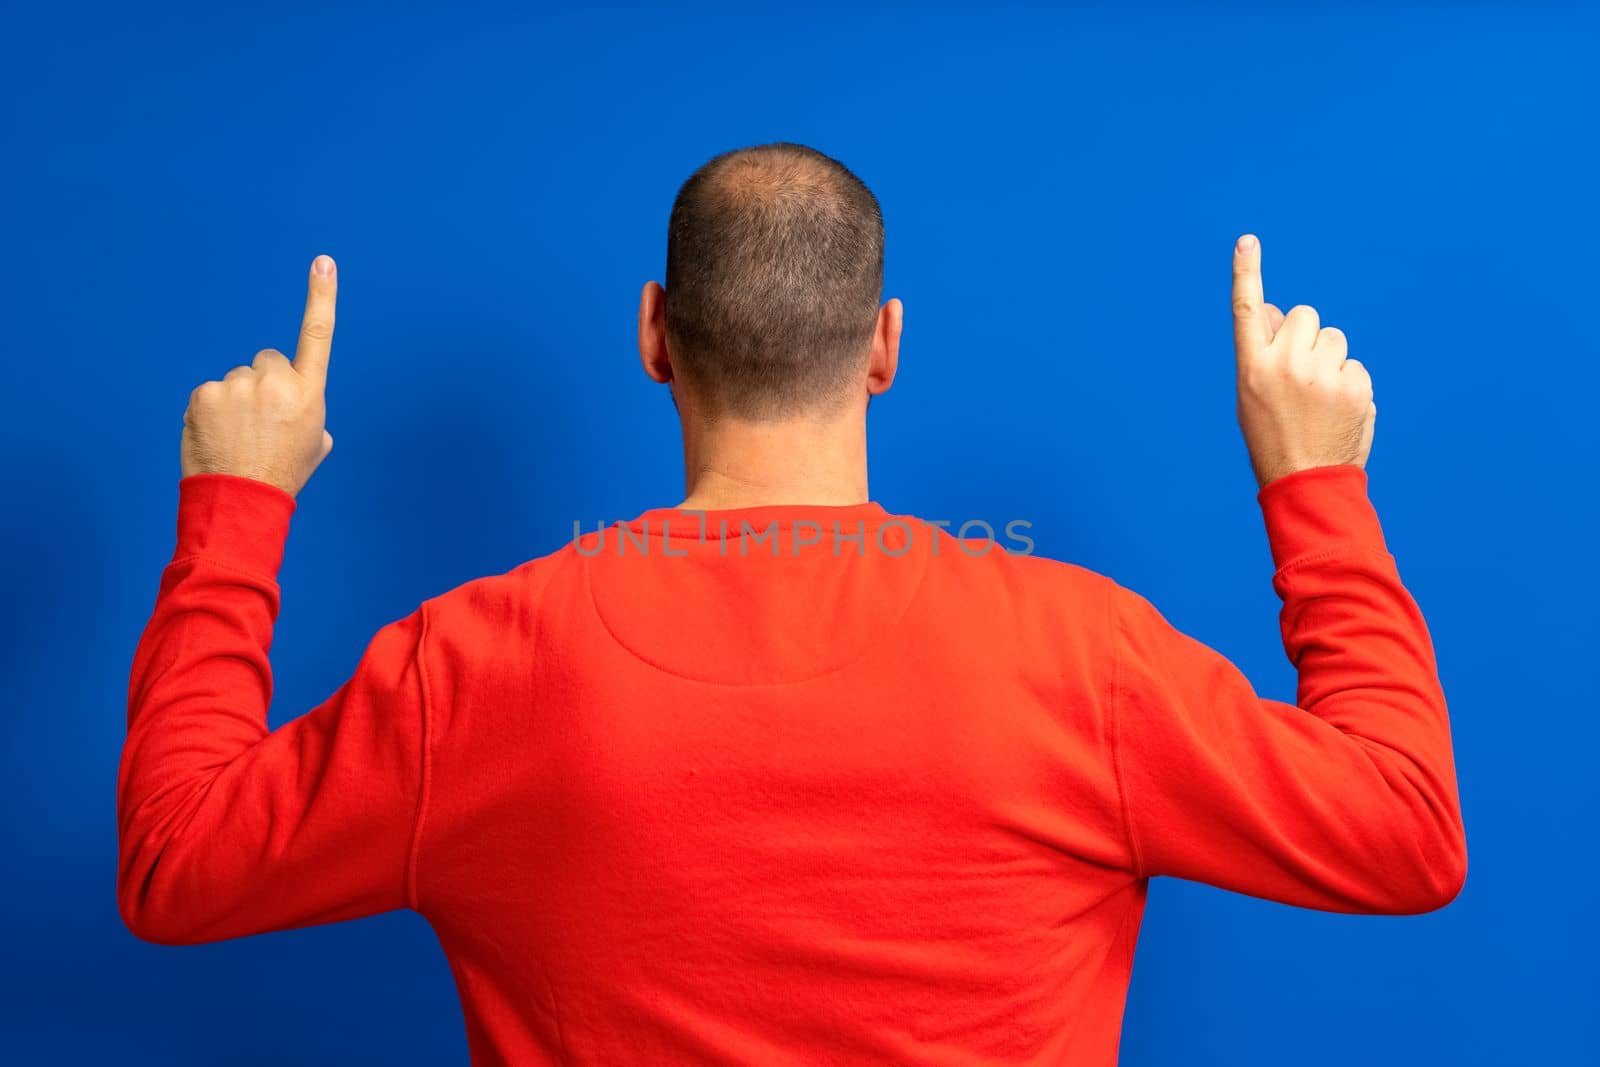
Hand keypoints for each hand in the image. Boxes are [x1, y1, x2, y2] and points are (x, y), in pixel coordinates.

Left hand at [181, 256, 337, 497]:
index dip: (322, 296)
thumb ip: (310, 414)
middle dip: (262, 383)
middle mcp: (276, 382)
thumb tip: (299, 410)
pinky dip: (210, 411)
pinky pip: (209, 393)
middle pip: (266, 361)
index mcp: (309, 393)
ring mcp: (238, 386)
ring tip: (237, 437)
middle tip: (260, 422)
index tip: (323, 263)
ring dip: (234, 401)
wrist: (242, 501)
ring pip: (236, 380)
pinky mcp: (205, 394)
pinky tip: (217, 436)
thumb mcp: (315, 444)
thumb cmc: (283, 475)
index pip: (318, 335)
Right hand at [1231, 235, 1375, 487]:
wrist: (1306, 482)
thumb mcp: (1253, 394)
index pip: (1246, 311)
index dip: (1247, 273)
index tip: (1247, 241)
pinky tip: (1337, 410)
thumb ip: (1263, 350)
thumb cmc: (1273, 435)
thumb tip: (1273, 308)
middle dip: (1307, 336)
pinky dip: (1348, 383)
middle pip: (1305, 316)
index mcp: (1252, 367)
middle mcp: (1284, 365)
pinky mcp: (1354, 386)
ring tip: (1319, 397)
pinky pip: (1354, 365)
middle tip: (1301, 374)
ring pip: (1334, 338)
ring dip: (1329, 358)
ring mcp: (1321, 374)